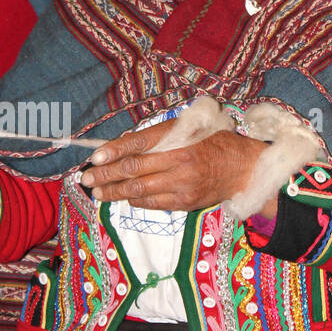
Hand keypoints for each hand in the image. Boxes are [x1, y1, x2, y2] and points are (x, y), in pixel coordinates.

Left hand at [80, 122, 271, 213]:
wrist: (245, 168)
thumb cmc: (214, 142)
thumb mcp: (190, 128)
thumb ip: (159, 135)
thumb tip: (125, 142)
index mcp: (179, 138)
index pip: (138, 145)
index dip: (113, 151)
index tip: (94, 157)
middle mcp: (179, 162)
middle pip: (133, 170)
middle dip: (106, 175)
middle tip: (86, 178)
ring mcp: (182, 185)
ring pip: (139, 191)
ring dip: (114, 192)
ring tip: (97, 192)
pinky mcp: (184, 202)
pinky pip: (152, 203)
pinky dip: (135, 200)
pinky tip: (123, 198)